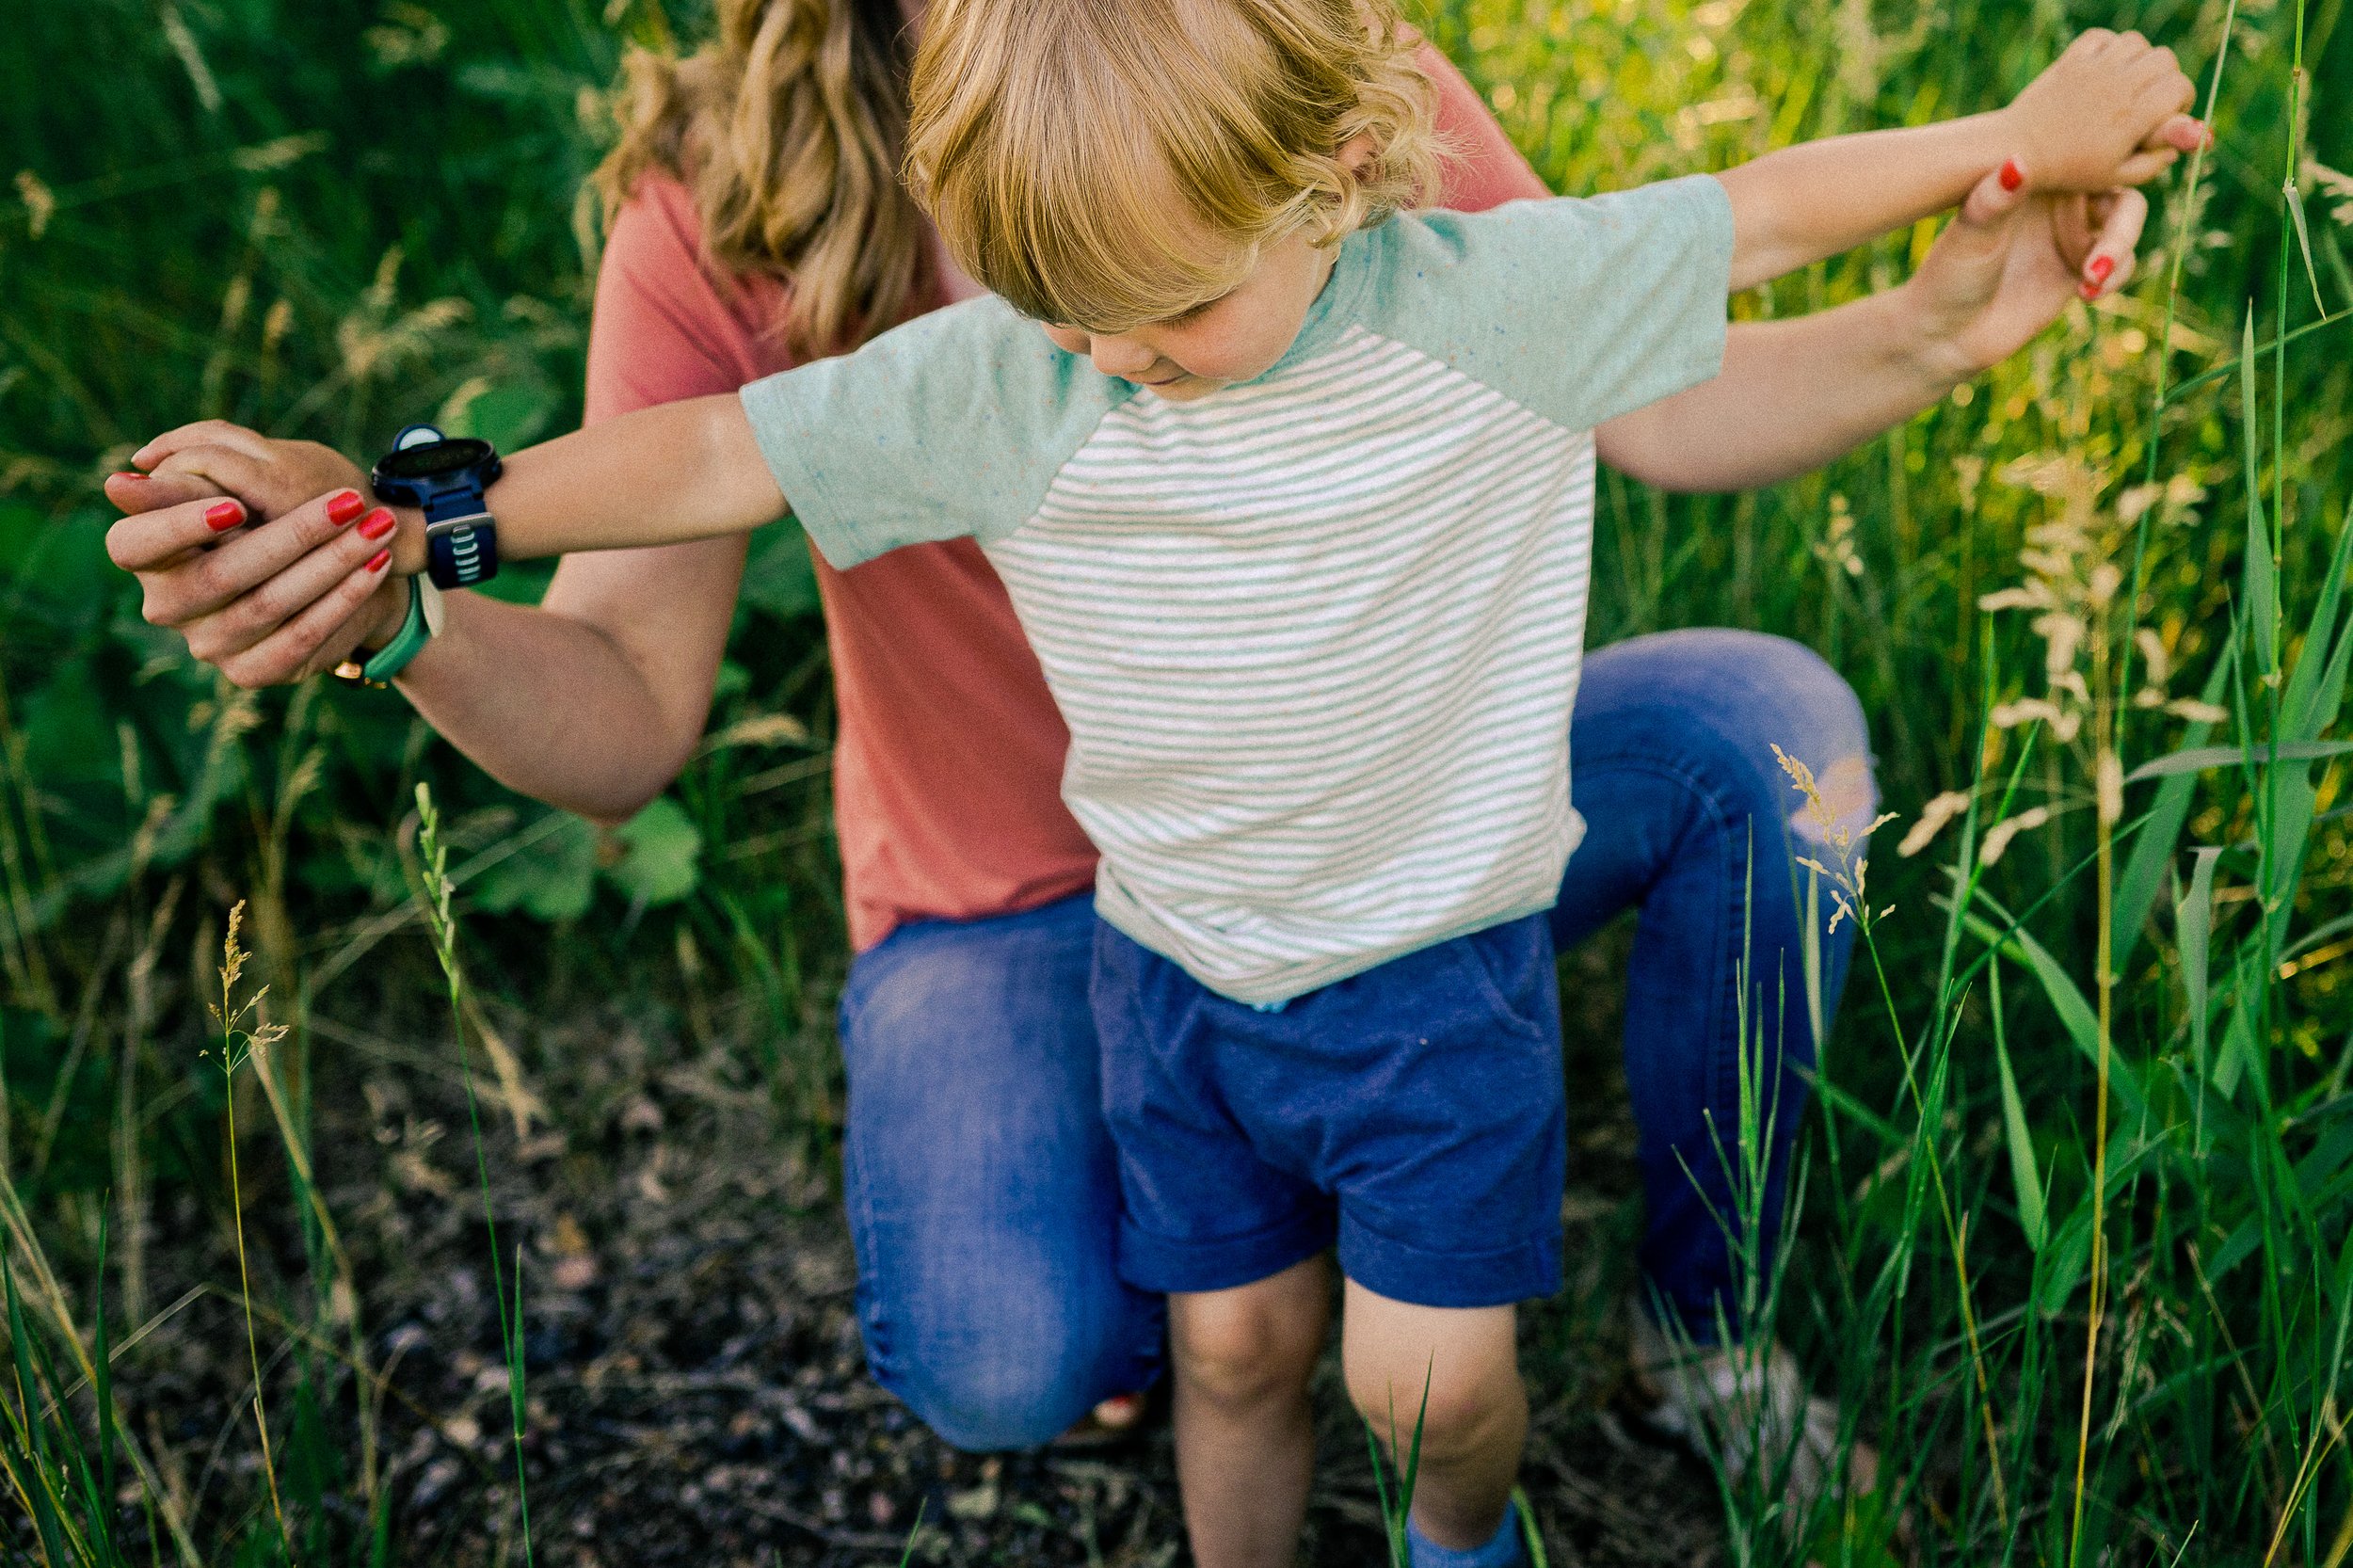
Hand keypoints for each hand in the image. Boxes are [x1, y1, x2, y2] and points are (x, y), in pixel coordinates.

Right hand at [104, 422, 410, 686]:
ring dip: (333, 561)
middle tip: (350, 500)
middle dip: (294, 534)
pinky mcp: (252, 670)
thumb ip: (196, 472)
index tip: (236, 506)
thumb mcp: (242, 481)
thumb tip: (118, 485)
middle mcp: (169, 605)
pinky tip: (376, 565)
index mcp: (147, 555)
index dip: (178, 526)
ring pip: (269, 603)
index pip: (132, 544)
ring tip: (378, 526)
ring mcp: (209, 644)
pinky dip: (345, 596)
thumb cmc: (271, 511)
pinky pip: (302, 636)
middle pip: (221, 574)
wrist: (330, 572)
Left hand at [1904, 163, 2148, 381]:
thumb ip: (1994, 200)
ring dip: (2119, 252)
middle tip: (2099, 262)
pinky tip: (2086, 294)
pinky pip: (2120, 264)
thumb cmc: (1949, 275)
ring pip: (2125, 229)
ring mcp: (2073, 236)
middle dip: (2124, 226)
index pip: (2092, 156)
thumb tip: (2018, 161)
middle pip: (2121, 194)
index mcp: (2038, 177)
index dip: (2119, 163)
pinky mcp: (2080, 270)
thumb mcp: (1969, 236)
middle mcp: (2061, 201)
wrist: (1945, 333)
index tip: (2119, 186)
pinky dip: (2115, 276)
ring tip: (2091, 280)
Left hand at [1998, 29, 2205, 192]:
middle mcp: (2116, 87)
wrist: (2016, 152)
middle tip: (2150, 97)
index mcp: (2132, 118)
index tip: (2168, 114)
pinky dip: (2109, 47)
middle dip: (2165, 76)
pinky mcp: (2071, 60)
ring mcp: (2093, 70)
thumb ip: (2155, 161)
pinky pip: (2103, 37)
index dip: (2182, 99)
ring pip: (2136, 42)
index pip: (2180, 87)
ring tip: (2127, 82)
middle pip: (2165, 59)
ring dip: (2138, 59)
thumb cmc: (2068, 170)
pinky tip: (2102, 69)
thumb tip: (2184, 144)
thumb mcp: (2115, 176)